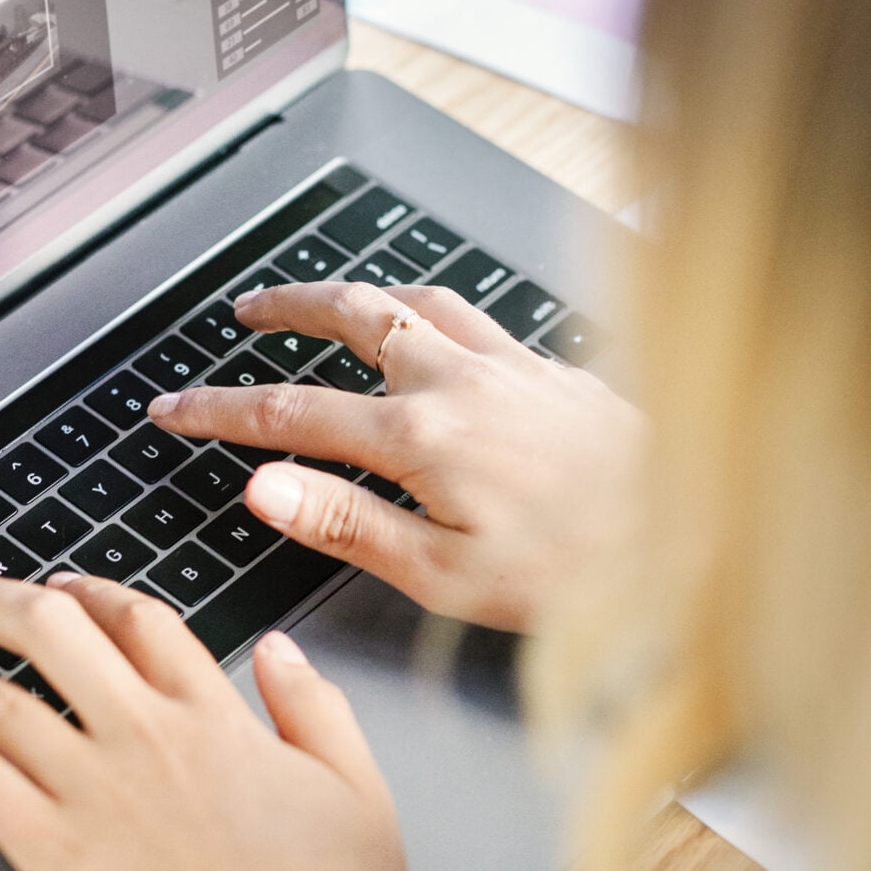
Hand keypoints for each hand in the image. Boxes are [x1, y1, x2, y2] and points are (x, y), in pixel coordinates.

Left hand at [0, 574, 412, 870]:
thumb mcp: (360, 793)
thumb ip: (318, 710)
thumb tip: (284, 653)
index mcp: (216, 718)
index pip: (141, 622)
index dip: (94, 594)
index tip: (66, 590)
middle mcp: (144, 735)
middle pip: (51, 632)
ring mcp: (91, 788)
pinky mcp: (48, 849)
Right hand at [148, 281, 642, 632]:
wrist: (695, 538)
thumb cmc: (580, 574)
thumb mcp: (444, 576)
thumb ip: (347, 521)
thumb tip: (261, 485)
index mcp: (420, 438)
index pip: (290, 413)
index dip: (221, 410)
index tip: (175, 409)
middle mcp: (461, 382)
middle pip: (353, 317)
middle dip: (287, 308)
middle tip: (246, 312)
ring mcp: (512, 366)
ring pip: (418, 300)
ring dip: (361, 295)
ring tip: (328, 300)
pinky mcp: (555, 370)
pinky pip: (478, 315)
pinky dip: (436, 308)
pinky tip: (440, 327)